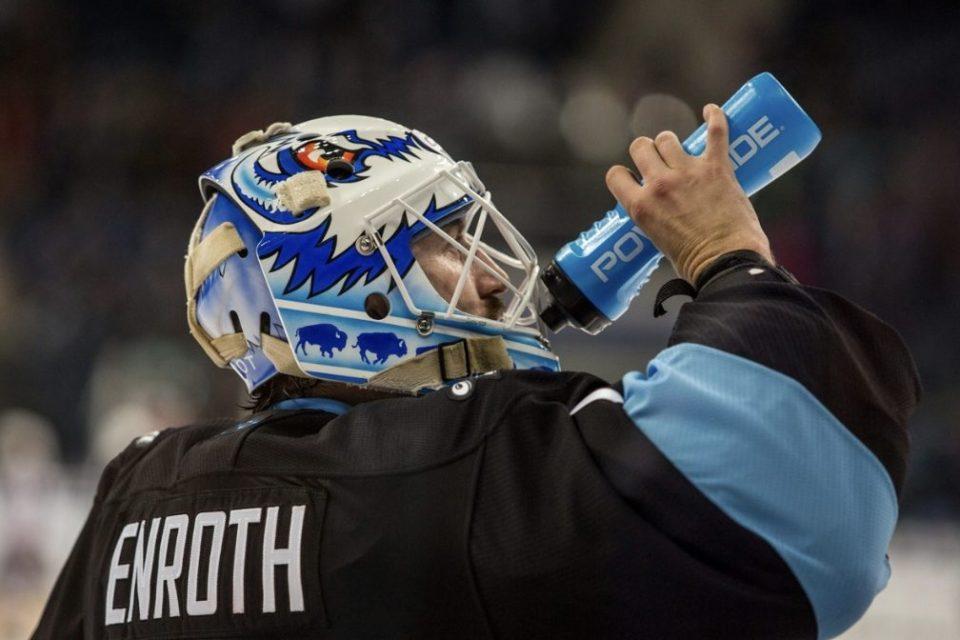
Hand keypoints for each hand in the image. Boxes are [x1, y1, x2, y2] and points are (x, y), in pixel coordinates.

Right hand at [605, 104, 774, 284]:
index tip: (633, 177)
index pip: (616, 175)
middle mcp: (660, 184)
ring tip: (679, 150)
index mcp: (640, 207)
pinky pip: (715, 131)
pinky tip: (710, 111)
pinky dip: (714, 117)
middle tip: (657, 162)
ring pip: (668, 139)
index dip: (623, 173)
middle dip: (646, 151)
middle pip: (641, 147)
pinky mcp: (716, 167)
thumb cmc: (695, 262)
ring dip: (671, 143)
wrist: (727, 262)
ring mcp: (688, 172)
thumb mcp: (657, 241)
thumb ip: (653, 218)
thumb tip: (661, 211)